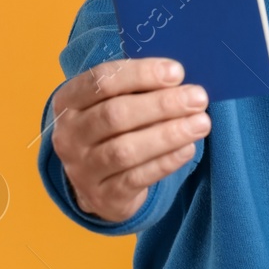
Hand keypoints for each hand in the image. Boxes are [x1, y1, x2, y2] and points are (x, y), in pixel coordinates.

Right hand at [51, 58, 210, 222]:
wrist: (96, 183)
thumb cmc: (112, 130)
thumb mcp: (112, 103)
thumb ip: (138, 88)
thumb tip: (178, 78)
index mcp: (67, 101)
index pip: (101, 81)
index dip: (141, 74)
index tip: (177, 72)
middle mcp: (69, 135)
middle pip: (114, 115)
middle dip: (161, 104)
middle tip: (198, 98)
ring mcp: (82, 169)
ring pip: (125, 150)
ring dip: (168, 134)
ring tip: (201, 123)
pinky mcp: (103, 196)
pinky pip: (136, 178)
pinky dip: (165, 162)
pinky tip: (187, 148)